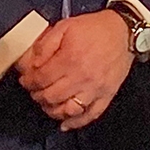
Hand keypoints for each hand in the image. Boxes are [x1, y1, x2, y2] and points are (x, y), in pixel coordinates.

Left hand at [15, 10, 132, 129]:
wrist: (124, 31)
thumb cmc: (94, 29)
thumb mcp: (65, 26)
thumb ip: (45, 44)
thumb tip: (32, 63)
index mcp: (70, 59)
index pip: (41, 79)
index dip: (29, 81)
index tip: (26, 80)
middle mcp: (82, 77)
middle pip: (51, 97)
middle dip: (37, 95)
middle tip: (34, 90)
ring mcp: (95, 89)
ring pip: (67, 110)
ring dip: (52, 110)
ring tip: (47, 103)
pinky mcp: (107, 95)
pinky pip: (90, 115)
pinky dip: (75, 123)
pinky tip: (65, 123)